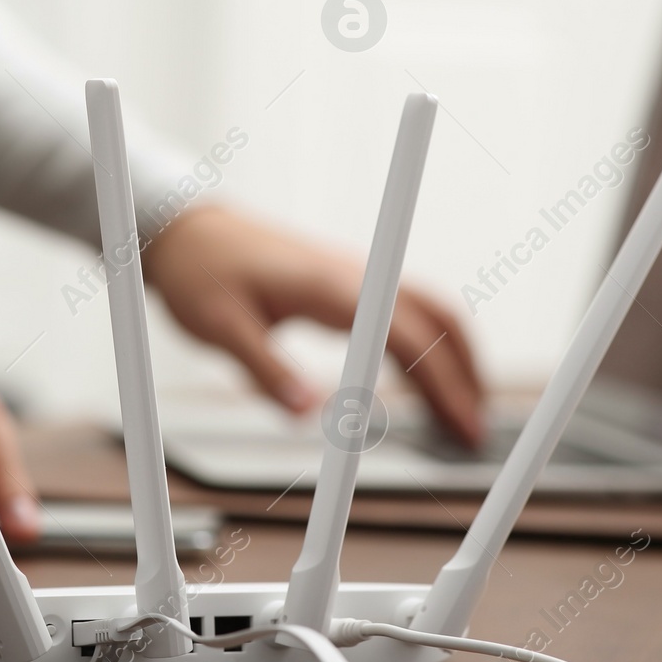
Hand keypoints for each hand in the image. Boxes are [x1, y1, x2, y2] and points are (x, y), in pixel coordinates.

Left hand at [142, 205, 483, 444]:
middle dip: (466, 372)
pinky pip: (405, 311)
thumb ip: (266, 371)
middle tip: (475, 432)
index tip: (460, 423)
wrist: (185, 230)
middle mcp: (354, 274)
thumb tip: (309, 414)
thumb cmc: (199, 272)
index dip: (441, 383)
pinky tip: (427, 381)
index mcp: (330, 285)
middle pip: (438, 318)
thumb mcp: (220, 328)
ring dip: (456, 357)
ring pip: (429, 311)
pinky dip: (430, 345)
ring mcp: (356, 275)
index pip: (407, 336)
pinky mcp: (347, 282)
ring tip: (463, 415)